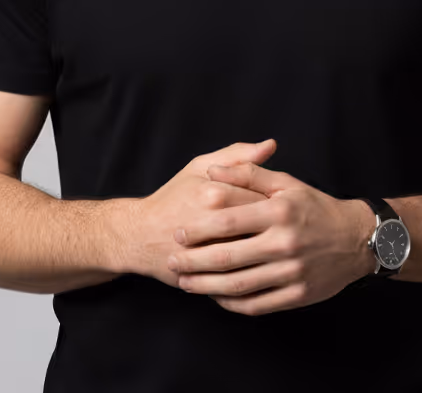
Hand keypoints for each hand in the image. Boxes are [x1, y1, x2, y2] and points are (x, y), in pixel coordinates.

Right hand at [132, 139, 277, 287]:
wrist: (140, 235)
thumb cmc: (174, 197)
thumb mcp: (200, 167)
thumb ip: (238, 156)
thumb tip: (271, 144)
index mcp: (216, 193)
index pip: (264, 197)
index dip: (278, 201)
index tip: (282, 204)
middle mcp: (214, 223)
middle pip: (263, 227)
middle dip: (276, 228)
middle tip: (280, 227)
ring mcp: (210, 253)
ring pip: (256, 254)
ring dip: (268, 251)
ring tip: (270, 245)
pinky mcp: (208, 277)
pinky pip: (243, 276)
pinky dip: (255, 272)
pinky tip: (258, 265)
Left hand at [167, 160, 367, 314]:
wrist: (356, 239)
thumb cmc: (316, 206)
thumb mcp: (286, 182)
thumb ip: (249, 173)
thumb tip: (214, 170)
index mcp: (279, 212)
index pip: (229, 222)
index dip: (199, 229)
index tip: (178, 234)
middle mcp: (285, 243)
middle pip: (228, 257)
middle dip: (195, 262)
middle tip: (173, 262)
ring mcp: (291, 272)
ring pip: (239, 285)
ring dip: (207, 287)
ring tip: (186, 283)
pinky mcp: (297, 295)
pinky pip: (257, 304)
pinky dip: (232, 304)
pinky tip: (216, 298)